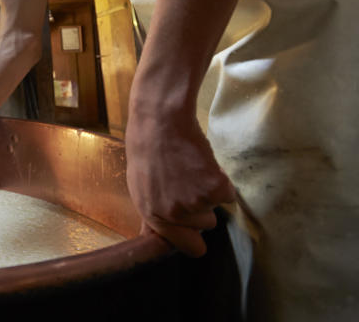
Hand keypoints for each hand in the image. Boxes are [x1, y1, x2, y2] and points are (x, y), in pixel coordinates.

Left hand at [125, 105, 235, 256]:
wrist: (160, 121)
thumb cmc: (147, 148)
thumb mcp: (139, 186)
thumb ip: (154, 212)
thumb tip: (157, 233)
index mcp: (153, 215)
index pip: (185, 247)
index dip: (194, 240)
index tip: (197, 236)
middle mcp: (174, 215)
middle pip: (205, 226)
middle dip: (201, 207)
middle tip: (187, 183)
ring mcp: (195, 203)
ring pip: (216, 208)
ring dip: (210, 192)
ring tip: (191, 170)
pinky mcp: (214, 190)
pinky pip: (229, 194)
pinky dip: (221, 180)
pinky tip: (202, 164)